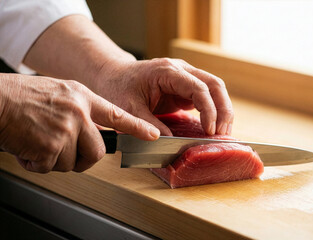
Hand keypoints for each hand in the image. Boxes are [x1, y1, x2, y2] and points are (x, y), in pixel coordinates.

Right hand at [0, 74, 158, 172]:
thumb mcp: (60, 92)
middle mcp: (78, 113)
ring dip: (54, 159)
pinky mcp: (49, 147)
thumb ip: (81, 109)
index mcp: (82, 98)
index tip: (153, 135)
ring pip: (72, 163)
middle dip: (82, 158)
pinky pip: (50, 168)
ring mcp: (65, 130)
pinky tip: (27, 145)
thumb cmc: (23, 96)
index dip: (137, 127)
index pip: (117, 115)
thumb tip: (93, 130)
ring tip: (38, 140)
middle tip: (63, 150)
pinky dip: (37, 163)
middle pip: (98, 152)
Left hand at [94, 58, 233, 135]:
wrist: (114, 76)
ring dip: (222, 110)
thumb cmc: (118, 89)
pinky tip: (214, 126)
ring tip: (223, 133)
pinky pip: (207, 96)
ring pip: (214, 89)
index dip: (209, 110)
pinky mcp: (185, 87)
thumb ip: (148, 124)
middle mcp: (181, 70)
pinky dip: (214, 110)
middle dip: (223, 110)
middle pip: (214, 84)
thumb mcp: (129, 108)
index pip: (198, 88)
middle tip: (224, 134)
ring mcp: (185, 77)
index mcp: (167, 72)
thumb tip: (168, 141)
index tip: (210, 131)